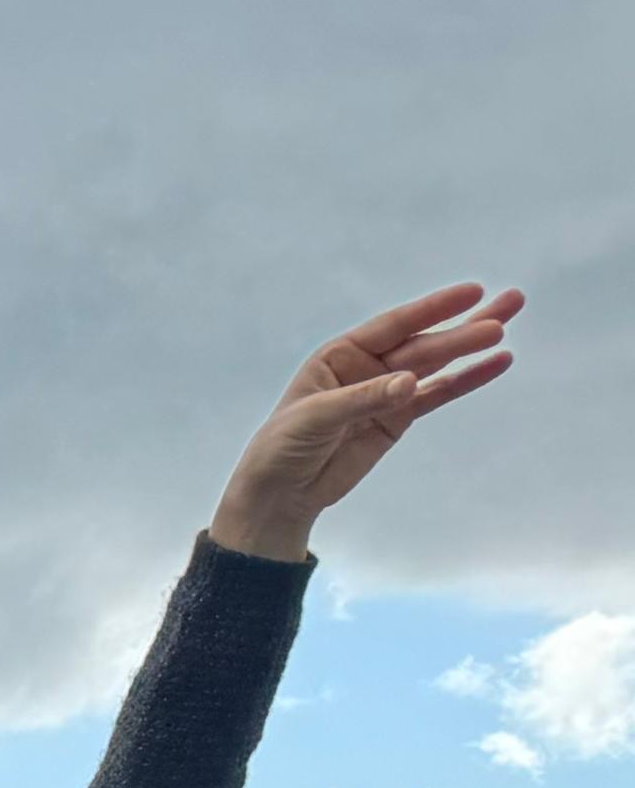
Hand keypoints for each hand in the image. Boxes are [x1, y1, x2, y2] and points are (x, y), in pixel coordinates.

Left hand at [211, 282, 520, 560]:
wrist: (278, 495)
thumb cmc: (282, 447)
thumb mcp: (315, 419)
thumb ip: (363, 398)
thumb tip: (410, 383)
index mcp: (339, 355)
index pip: (393, 326)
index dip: (432, 309)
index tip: (472, 292)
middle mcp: (367, 367)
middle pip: (422, 344)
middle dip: (464, 327)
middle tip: (509, 306)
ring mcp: (386, 393)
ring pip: (435, 365)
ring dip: (471, 347)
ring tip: (507, 327)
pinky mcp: (397, 420)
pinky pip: (436, 395)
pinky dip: (465, 380)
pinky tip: (496, 363)